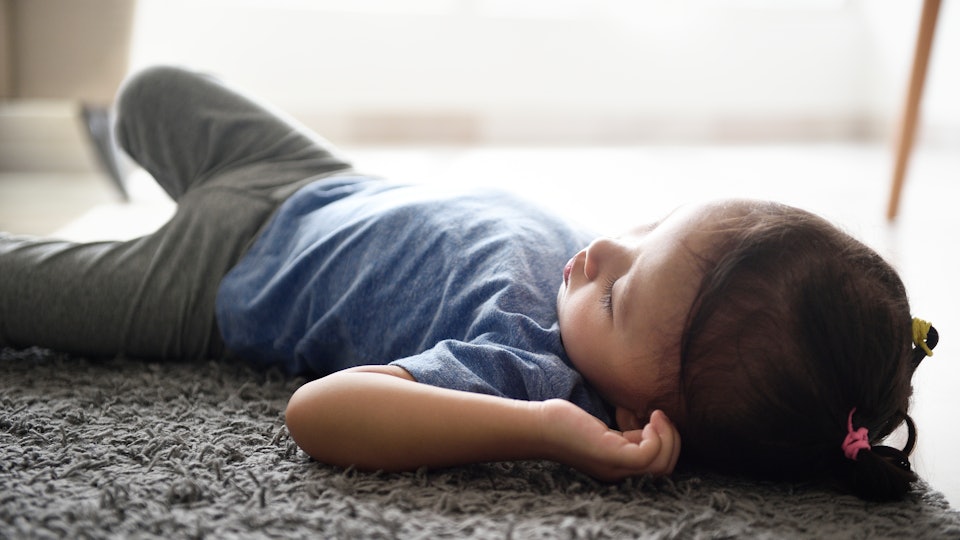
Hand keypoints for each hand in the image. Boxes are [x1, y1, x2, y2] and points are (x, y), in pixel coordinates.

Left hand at [538, 399, 680, 481]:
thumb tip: (649, 426)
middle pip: (665, 469)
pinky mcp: (611, 455)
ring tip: (656, 416)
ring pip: (662, 465)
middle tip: (660, 416)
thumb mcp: (605, 432)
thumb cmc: (566, 424)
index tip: (657, 420)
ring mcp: (616, 466)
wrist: (538, 427)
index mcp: (619, 467)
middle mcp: (619, 472)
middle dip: (674, 441)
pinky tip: (649, 419)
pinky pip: (649, 455)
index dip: (667, 444)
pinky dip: (657, 436)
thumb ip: (626, 436)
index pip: (659, 468)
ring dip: (668, 437)